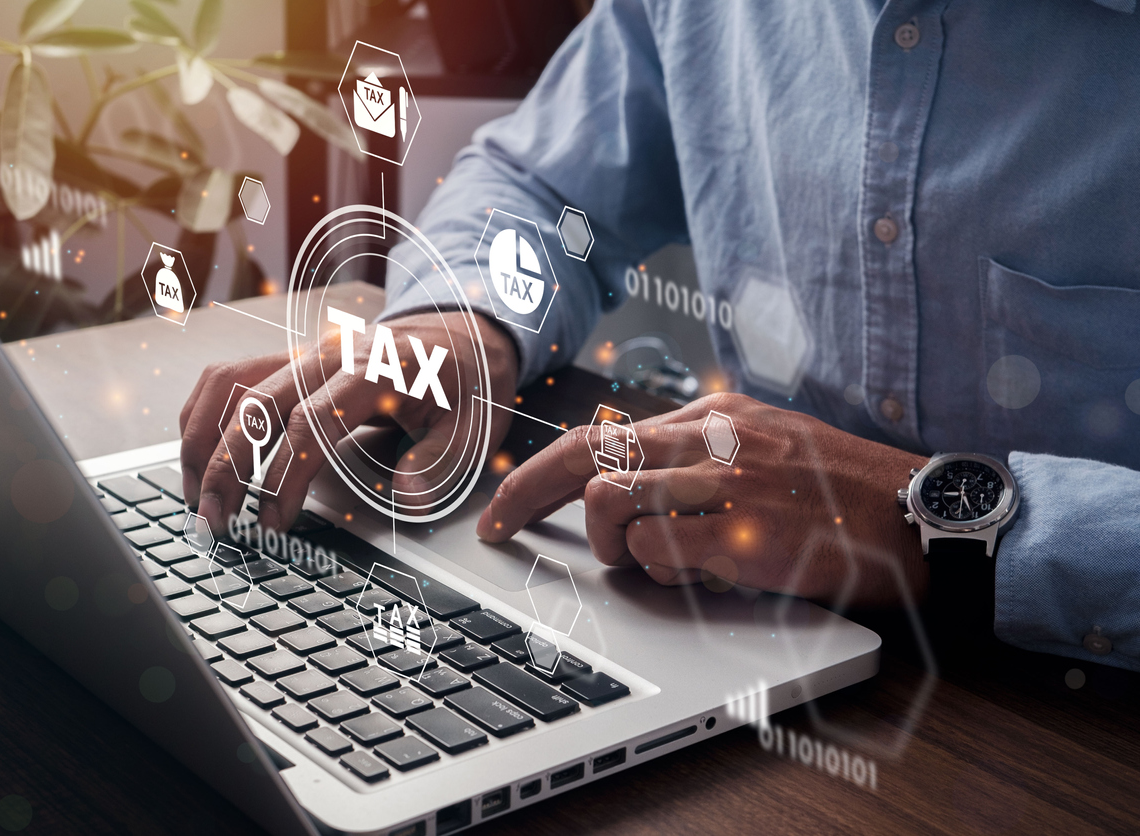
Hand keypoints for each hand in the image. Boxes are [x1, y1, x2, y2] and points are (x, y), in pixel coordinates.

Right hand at [179, 311, 517, 534]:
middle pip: (256, 403)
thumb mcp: (474, 423)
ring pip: (229, 385)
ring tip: (196, 497)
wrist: (460, 333)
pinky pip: (228, 377)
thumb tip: (407, 497)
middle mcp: (328, 355)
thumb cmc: (463, 380)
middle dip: (226, 466)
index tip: (276, 520)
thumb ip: (440, 460)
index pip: (312, 421)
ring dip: (202, 441)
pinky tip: (196, 456)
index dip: (287, 475)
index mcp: (373, 369)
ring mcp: (302, 353)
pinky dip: (202, 414)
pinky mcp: (288, 360)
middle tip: (215, 521)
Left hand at [476, 393, 929, 606]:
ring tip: (651, 563)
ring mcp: (729, 484)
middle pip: (586, 458)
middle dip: (526, 496)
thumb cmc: (843, 490)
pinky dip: (661, 570)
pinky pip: (659, 551)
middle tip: (500, 529)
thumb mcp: (767, 445)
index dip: (539, 471)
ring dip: (614, 544)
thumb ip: (699, 453)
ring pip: (613, 501)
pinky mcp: (747, 535)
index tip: (504, 504)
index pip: (600, 432)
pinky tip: (699, 575)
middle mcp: (714, 438)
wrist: (922, 516)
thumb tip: (628, 481)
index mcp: (715, 415)